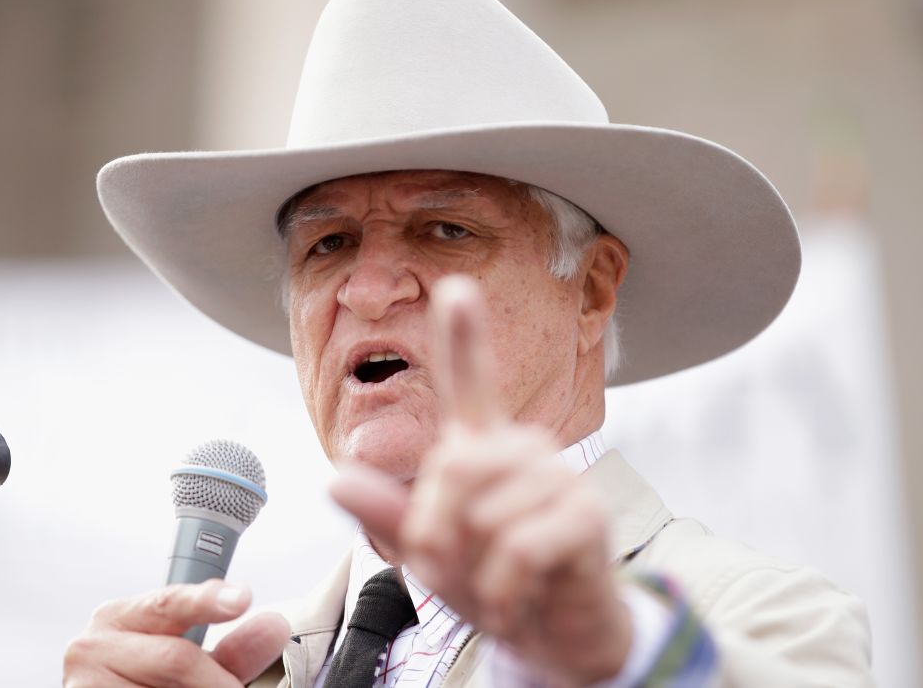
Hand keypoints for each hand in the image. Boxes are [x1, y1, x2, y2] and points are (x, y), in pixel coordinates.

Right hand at [63, 579, 288, 686]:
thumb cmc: (148, 680)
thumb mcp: (188, 662)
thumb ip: (231, 650)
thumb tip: (275, 627)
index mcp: (119, 617)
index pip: (168, 604)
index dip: (206, 602)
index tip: (241, 597)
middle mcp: (91, 647)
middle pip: (176, 659)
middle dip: (218, 683)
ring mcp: (82, 684)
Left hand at [331, 275, 631, 685]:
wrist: (555, 636)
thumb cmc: (493, 582)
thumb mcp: (429, 554)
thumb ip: (387, 517)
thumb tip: (336, 478)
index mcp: (483, 447)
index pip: (470, 383)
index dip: (464, 335)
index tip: (455, 286)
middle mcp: (522, 448)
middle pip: (451, 470)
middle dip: (439, 535)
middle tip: (465, 570)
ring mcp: (558, 477)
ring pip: (483, 516)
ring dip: (477, 573)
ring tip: (503, 584)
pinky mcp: (586, 514)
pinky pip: (517, 550)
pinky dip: (504, 593)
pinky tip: (520, 602)